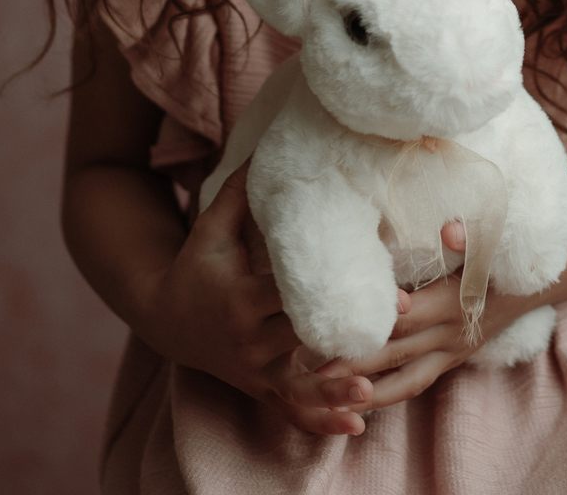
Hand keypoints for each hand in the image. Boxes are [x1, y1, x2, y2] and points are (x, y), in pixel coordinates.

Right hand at [137, 166, 406, 435]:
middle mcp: (249, 340)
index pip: (287, 295)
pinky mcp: (261, 388)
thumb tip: (268, 143)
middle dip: (348, 332)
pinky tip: (356, 422)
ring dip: (335, 390)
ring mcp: (256, 370)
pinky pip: (293, 410)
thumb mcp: (211, 228)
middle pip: (304, 339)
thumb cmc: (197, 264)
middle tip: (399, 317)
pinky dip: (321, 420)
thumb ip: (238, 191)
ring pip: (300, 386)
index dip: (327, 289)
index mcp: (240, 299)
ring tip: (371, 391)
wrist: (167, 318)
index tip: (366, 279)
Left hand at [315, 222, 538, 410]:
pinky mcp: (451, 360)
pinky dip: (389, 394)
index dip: (374, 324)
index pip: (406, 318)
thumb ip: (469, 236)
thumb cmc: (503, 254)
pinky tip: (360, 400)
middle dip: (355, 364)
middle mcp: (449, 334)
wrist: (535, 283)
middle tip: (313, 372)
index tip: (337, 328)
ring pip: (405, 379)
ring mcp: (451, 353)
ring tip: (329, 395)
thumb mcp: (492, 238)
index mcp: (453, 302)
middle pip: (396, 352)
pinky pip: (416, 383)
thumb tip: (450, 230)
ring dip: (367, 390)